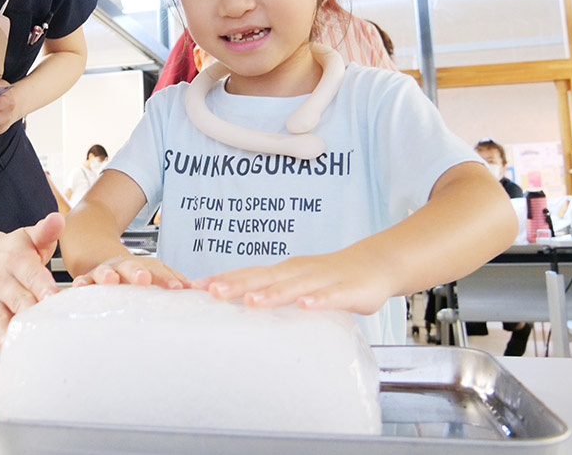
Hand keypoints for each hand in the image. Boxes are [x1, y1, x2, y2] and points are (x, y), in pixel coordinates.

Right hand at [0, 212, 63, 364]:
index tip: (54, 299)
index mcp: (18, 261)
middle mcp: (2, 281)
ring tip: (11, 348)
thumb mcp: (30, 236)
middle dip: (30, 315)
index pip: (33, 275)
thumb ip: (46, 231)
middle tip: (43, 329)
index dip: (43, 287)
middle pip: (18, 300)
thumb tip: (57, 219)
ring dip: (3, 333)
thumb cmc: (15, 249)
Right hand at [72, 255, 188, 289]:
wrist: (97, 253)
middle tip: (144, 280)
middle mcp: (125, 266)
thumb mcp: (152, 273)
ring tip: (111, 281)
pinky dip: (81, 284)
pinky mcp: (87, 278)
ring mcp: (105, 271)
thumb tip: (198, 290)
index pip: (158, 270)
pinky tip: (80, 287)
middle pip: (132, 267)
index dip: (167, 278)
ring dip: (109, 276)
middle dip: (138, 272)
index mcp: (143, 266)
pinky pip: (83, 281)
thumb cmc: (131, 273)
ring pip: (106, 272)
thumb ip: (172, 280)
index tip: (178, 288)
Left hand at [191, 250, 393, 314]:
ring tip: (252, 301)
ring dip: (273, 294)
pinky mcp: (348, 290)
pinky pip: (332, 296)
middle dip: (238, 285)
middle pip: (265, 277)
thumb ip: (271, 291)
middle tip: (212, 292)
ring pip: (295, 286)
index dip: (224, 279)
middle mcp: (299, 271)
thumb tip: (236, 306)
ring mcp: (323, 279)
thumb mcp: (296, 282)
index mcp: (284, 271)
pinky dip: (318, 300)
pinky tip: (305, 305)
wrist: (375, 264)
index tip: (196, 287)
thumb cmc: (331, 277)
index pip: (249, 273)